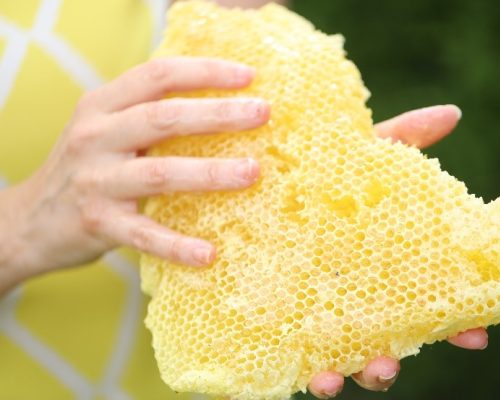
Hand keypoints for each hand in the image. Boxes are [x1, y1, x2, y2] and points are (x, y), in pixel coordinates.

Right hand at [0, 57, 268, 293]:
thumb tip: (219, 107)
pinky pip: (144, 236)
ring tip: (253, 172)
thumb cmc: (84, 169)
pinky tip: (209, 254)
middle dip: (218, 114)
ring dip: (211, 173)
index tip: (248, 77)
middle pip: (164, 118)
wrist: (26, 221)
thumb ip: (146, 115)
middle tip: (263, 113)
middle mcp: (95, 137)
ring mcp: (95, 181)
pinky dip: (177, 246)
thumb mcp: (104, 129)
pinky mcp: (98, 224)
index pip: (157, 75)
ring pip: (160, 173)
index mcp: (101, 106)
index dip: (204, 72)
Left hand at [307, 105, 488, 397]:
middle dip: (391, 361)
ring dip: (341, 376)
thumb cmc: (310, 178)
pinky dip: (302, 374)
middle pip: (382, 343)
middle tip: (390, 361)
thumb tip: (452, 112)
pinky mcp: (278, 326)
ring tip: (333, 379)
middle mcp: (352, 298)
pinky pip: (292, 362)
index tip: (475, 335)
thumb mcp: (354, 159)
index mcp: (379, 267)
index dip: (454, 323)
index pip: (425, 303)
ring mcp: (316, 316)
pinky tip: (304, 374)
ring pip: (340, 363)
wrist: (244, 191)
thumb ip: (400, 140)